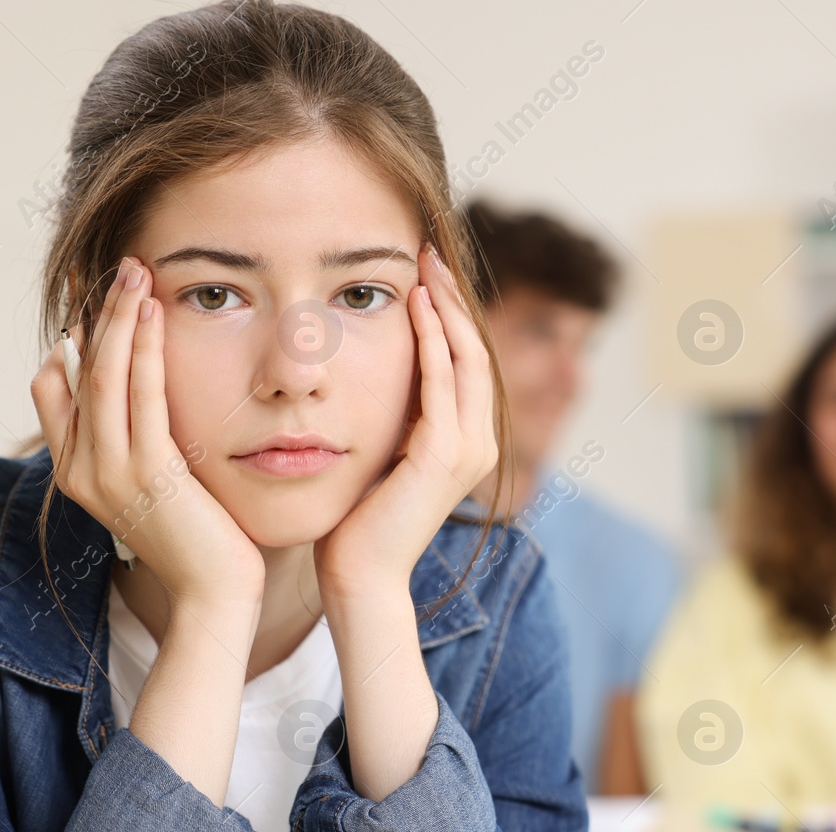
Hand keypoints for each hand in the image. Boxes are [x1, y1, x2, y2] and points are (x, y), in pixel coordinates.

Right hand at [31, 256, 264, 613]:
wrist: (213, 595)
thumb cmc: (199, 540)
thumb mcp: (158, 484)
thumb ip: (139, 443)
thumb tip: (139, 394)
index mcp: (76, 473)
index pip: (51, 392)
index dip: (69, 341)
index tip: (92, 300)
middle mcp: (82, 470)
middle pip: (77, 373)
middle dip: (98, 314)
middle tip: (119, 268)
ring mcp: (110, 473)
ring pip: (105, 377)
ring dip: (119, 320)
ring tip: (136, 274)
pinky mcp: (148, 473)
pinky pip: (142, 397)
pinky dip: (145, 351)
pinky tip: (154, 314)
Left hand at [312, 242, 497, 597]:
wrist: (359, 577)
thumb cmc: (356, 522)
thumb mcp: (378, 452)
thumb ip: (388, 415)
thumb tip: (366, 371)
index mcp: (466, 441)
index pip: (464, 360)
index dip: (448, 313)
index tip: (422, 272)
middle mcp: (479, 442)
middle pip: (473, 348)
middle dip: (451, 297)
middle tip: (428, 251)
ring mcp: (468, 448)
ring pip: (465, 357)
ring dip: (444, 307)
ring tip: (423, 265)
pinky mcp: (444, 455)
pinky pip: (441, 381)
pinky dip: (430, 340)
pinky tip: (412, 305)